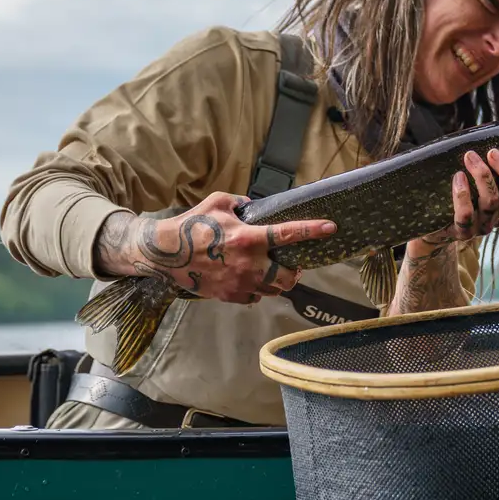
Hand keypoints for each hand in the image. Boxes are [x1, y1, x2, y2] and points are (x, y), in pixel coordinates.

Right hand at [94, 193, 334, 304]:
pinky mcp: (229, 296)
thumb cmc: (192, 224)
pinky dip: (256, 289)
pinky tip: (249, 279)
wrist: (166, 254)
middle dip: (295, 272)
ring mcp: (240, 283)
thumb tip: (254, 206)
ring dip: (276, 282)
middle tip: (292, 265)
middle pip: (288, 278)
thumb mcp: (217, 202)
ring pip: (273, 290)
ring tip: (270, 271)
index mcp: (248, 238)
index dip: (313, 230)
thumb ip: (241, 203)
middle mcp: (249, 264)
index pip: (288, 234)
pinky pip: (254, 297)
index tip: (331, 228)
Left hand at [418, 148, 498, 245]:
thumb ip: (486, 163)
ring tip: (470, 156)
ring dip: (482, 176)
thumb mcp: (474, 180)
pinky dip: (463, 195)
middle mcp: (498, 217)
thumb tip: (488, 131)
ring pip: (491, 202)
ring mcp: (481, 227)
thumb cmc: (455, 195)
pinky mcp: (462, 233)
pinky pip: (466, 216)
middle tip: (489, 151)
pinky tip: (458, 177)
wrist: (430, 225)